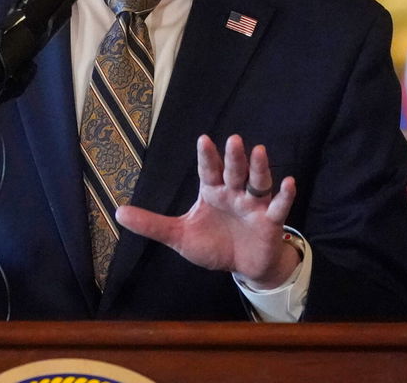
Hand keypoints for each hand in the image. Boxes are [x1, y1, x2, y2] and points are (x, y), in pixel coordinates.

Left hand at [116, 134, 299, 288]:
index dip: (207, 156)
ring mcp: (254, 205)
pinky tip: (288, 182)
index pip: (208, 170)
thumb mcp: (179, 236)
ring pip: (257, 182)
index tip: (203, 140)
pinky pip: (279, 206)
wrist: (242, 267)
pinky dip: (284, 195)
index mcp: (211, 192)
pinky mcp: (270, 221)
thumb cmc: (213, 245)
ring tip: (259, 151)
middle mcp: (234, 192)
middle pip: (234, 171)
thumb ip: (152, 224)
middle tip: (234, 140)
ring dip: (259, 168)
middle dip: (233, 157)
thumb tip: (118, 213)